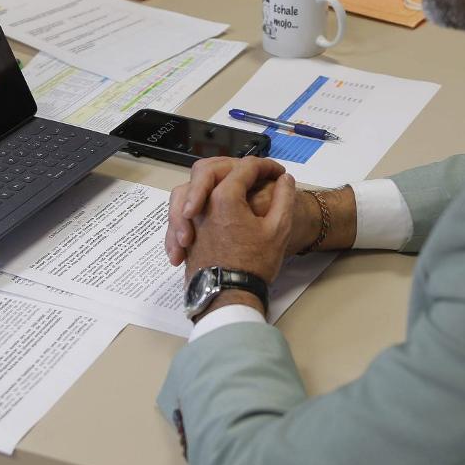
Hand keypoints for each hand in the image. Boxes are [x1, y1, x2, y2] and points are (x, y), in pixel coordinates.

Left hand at [182, 158, 297, 285]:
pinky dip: (193, 206)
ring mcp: (189, 220)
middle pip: (209, 169)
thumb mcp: (279, 229)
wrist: (229, 297)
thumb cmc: (254, 263)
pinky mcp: (184, 234)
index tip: (280, 174)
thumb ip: (284, 198)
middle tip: (256, 176)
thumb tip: (284, 180)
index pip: (245, 168)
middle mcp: (201, 204)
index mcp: (224, 197)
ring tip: (229, 191)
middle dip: (234, 167)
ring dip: (207, 184)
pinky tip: (214, 212)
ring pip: (187, 188)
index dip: (266, 166)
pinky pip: (180, 211)